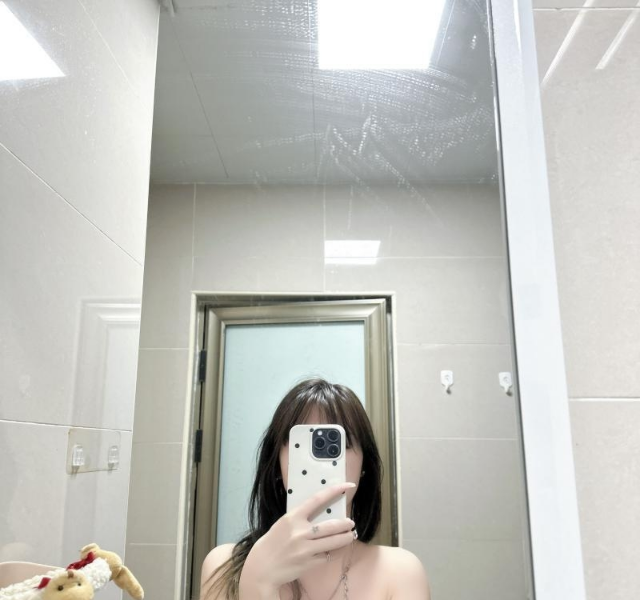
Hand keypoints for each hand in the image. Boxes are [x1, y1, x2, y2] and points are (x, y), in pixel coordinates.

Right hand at [239, 481, 356, 598]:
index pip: (317, 499)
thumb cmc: (274, 541)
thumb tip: (321, 511)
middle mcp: (300, 532)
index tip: (347, 486)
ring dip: (345, 538)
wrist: (263, 566)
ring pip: (332, 542)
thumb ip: (301, 517)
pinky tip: (338, 550)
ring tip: (350, 535)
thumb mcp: (284, 523)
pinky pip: (327, 557)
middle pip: (330, 526)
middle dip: (345, 524)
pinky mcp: (308, 563)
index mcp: (293, 517)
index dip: (334, 491)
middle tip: (351, 523)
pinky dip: (334, 553)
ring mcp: (305, 549)